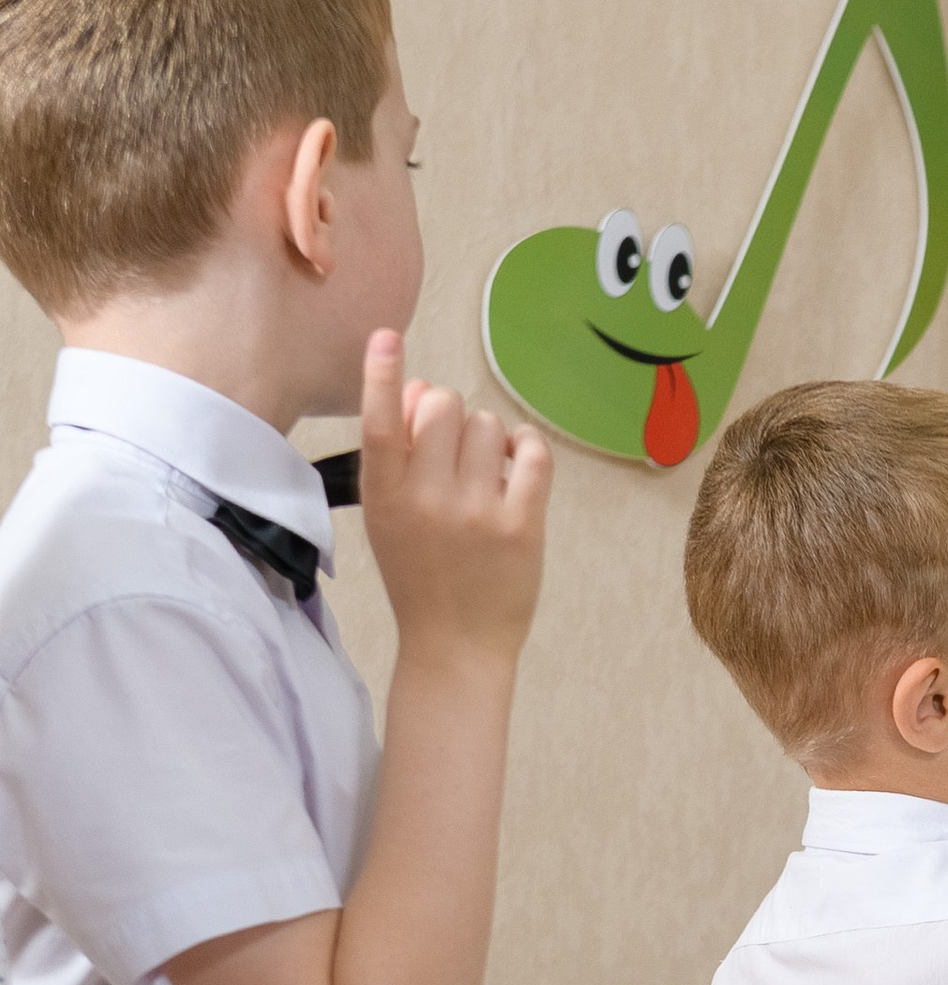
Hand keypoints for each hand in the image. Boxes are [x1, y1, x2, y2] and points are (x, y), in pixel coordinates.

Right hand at [359, 327, 550, 666]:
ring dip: (487, 437)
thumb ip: (397, 456)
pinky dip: (526, 446)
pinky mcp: (521, 526)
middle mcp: (427, 500)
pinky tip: (516, 461)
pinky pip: (532, 453)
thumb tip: (419, 389)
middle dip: (449, 412)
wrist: (455, 647)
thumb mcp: (389, 518)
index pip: (379, 423)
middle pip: (442, 405)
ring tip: (483, 470)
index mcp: (384, 497)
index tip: (388, 338)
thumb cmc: (420, 576)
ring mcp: (476, 513)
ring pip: (486, 424)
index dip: (383, 376)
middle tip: (453, 447)